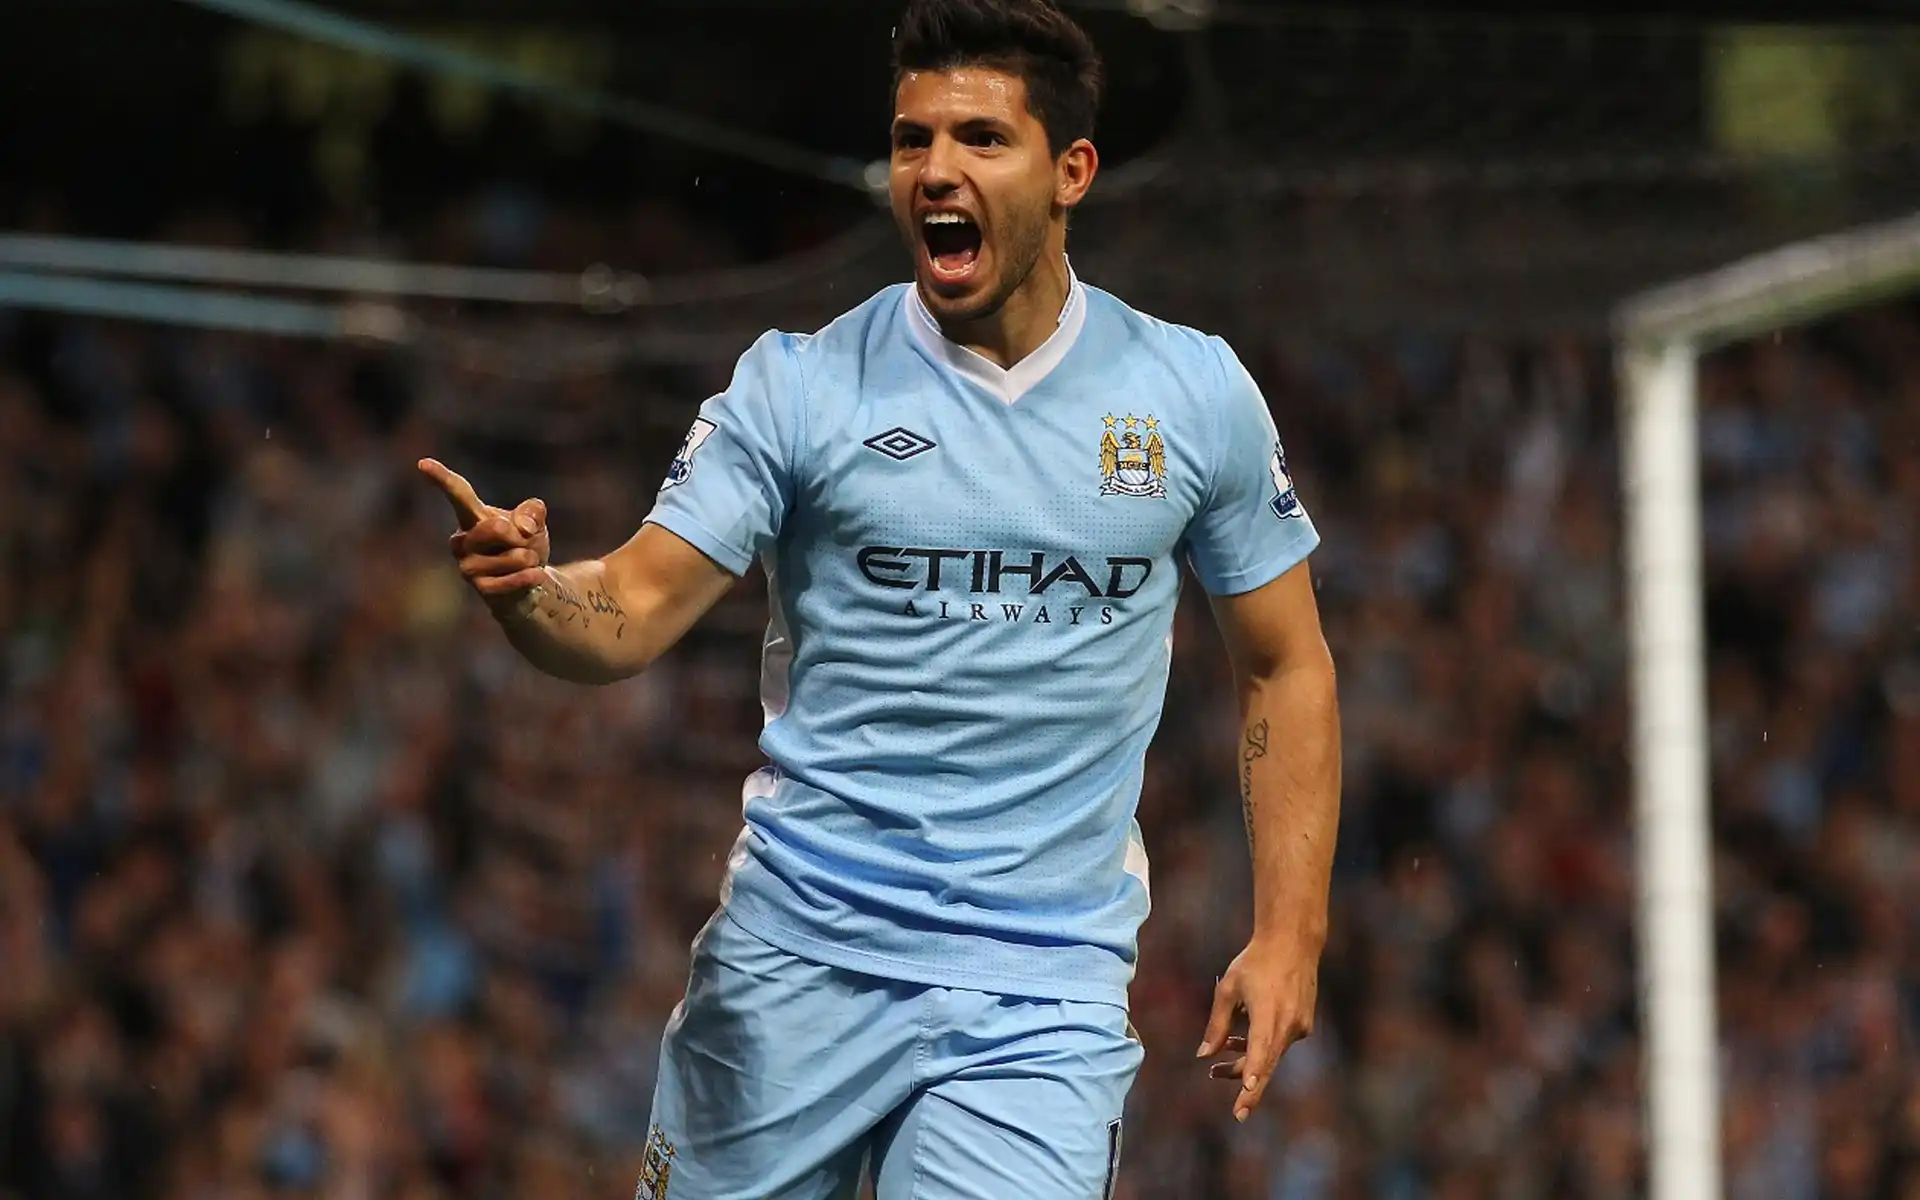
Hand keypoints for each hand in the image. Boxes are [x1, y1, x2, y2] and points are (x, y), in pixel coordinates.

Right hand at [418, 458, 551, 612]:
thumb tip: (522, 527)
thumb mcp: (535, 522)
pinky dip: (529, 577)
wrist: (529, 583)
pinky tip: (534, 576)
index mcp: (470, 516)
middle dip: (520, 535)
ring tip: (526, 561)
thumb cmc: (526, 545)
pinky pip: (511, 580)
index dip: (441, 478)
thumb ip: (532, 513)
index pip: (457, 494)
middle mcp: (462, 540)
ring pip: (512, 557)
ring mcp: (467, 566)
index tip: (423, 463)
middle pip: (494, 527)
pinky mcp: (479, 588)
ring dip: (529, 558)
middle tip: (523, 543)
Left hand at [1196, 933, 1319, 1122]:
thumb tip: (1203, 1055)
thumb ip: (1217, 1025)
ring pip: (1271, 1055)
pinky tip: (1239, 1041)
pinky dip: (1261, 1047)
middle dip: (1250, 1088)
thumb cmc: (1255, 963)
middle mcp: (1288, 1024)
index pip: (1260, 1052)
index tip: (1245, 1095)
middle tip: (1237, 1114)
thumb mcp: (1228, 989)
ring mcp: (1299, 1026)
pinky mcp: (1304, 1024)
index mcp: (1267, 1014)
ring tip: (1217, 1068)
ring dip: (1248, 1063)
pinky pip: (1279, 1043)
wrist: (1293, 943)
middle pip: (1268, 1065)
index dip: (1253, 1075)